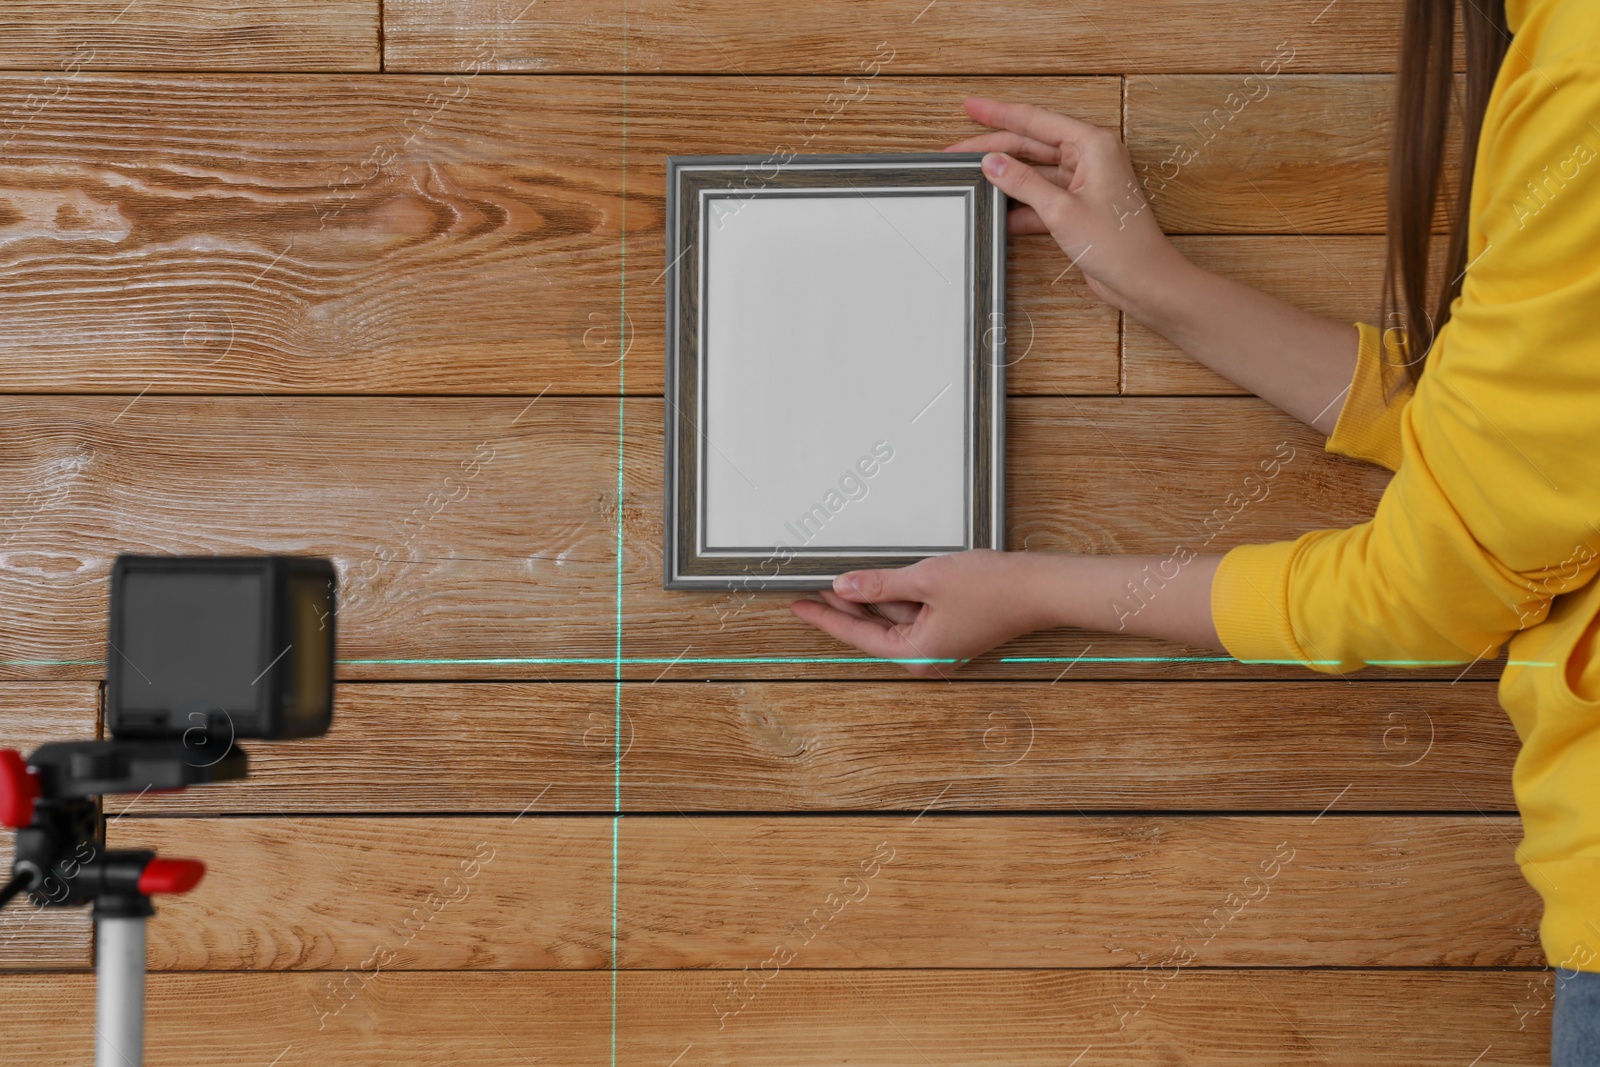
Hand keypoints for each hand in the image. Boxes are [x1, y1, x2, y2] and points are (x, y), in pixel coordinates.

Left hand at [790, 550, 1052, 678]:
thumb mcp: (926, 579)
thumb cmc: (995, 588)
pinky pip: (912, 612)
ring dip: (868, 599)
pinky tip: (878, 579)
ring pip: (892, 618)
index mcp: (918, 652)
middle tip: (810, 590)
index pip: (858, 635)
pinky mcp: (951, 627)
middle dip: (843, 607)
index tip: (798, 607)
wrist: (1040, 587)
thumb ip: (880, 584)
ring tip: (838, 579)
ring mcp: (940, 641)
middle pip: (873, 629)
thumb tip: (844, 587)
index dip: (824, 618)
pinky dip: (894, 596)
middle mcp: (927, 654)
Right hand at [945, 95, 1191, 315]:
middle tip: (957, 153)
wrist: (1142, 280)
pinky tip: (997, 213)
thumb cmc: (1119, 244)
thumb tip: (992, 163)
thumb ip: (1023, 183)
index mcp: (1092, 144)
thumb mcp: (1061, 211)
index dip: (999, 113)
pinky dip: (1020, 207)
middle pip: (1031, 145)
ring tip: (971, 180)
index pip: (1035, 120)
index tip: (971, 106)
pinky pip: (1041, 198)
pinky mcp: (1079, 207)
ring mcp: (1084, 183)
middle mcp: (1090, 158)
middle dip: (994, 149)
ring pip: (1033, 173)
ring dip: (1005, 180)